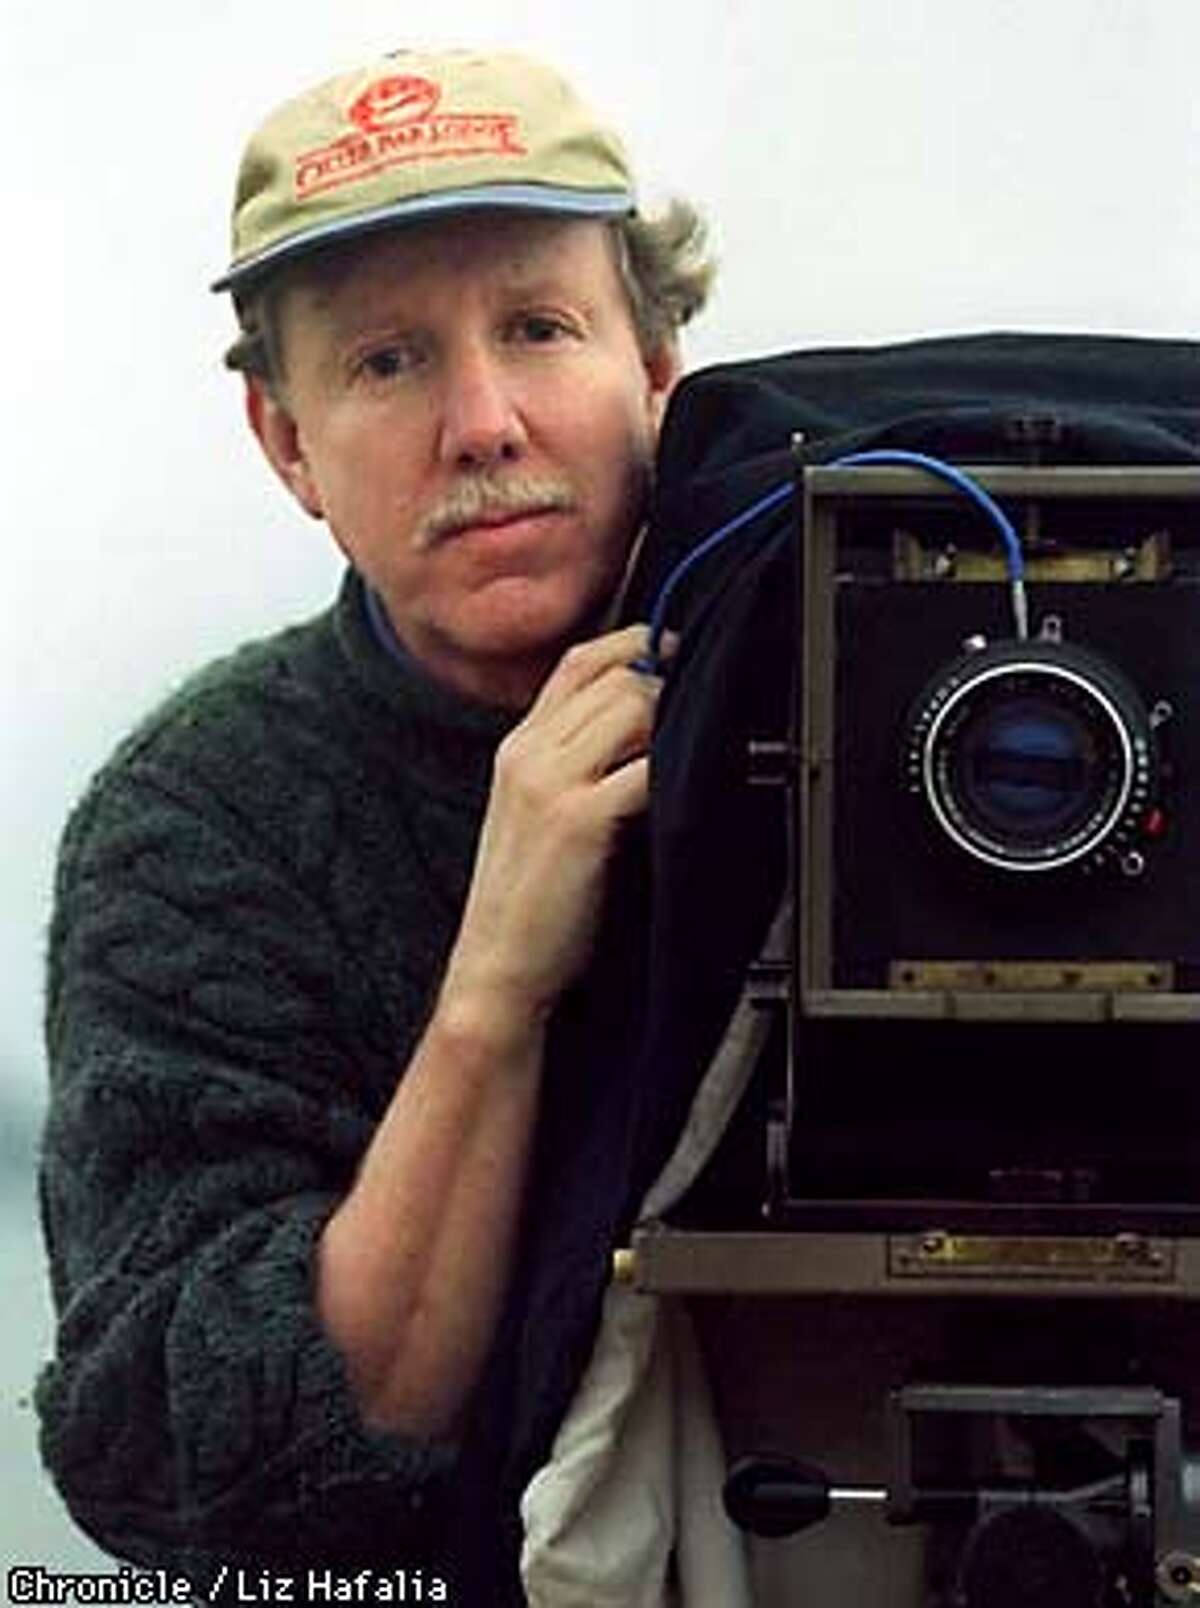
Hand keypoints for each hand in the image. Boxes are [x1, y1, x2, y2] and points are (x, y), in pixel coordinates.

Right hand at [441, 623, 663, 1028]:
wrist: (498, 968)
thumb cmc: (529, 902)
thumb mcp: (535, 814)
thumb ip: (573, 764)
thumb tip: (641, 728)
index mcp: (517, 747)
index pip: (578, 661)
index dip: (634, 645)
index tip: (674, 652)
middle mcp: (528, 753)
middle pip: (614, 677)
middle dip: (667, 684)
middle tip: (701, 707)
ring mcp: (550, 782)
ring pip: (633, 706)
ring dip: (675, 720)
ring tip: (693, 751)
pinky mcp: (578, 819)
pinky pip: (645, 765)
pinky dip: (676, 766)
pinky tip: (689, 787)